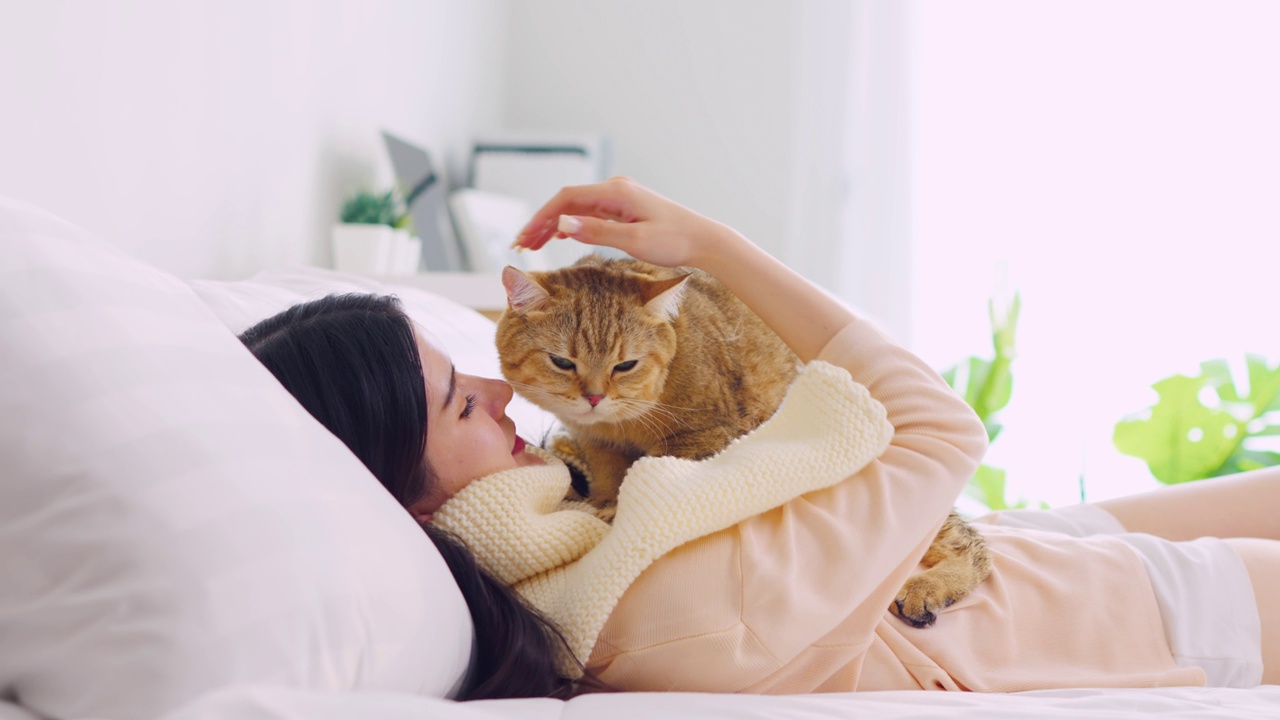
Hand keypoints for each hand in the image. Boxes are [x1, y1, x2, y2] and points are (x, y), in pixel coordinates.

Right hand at [511, 176, 738, 270]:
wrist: (704, 241)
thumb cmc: (674, 241)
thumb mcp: (633, 241)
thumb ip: (597, 232)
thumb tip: (563, 226)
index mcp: (616, 192)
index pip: (566, 199)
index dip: (542, 218)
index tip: (525, 237)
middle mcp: (615, 190)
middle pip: (567, 203)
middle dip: (542, 223)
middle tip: (521, 245)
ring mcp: (620, 199)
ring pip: (577, 209)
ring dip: (554, 225)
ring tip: (533, 245)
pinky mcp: (625, 210)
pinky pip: (590, 214)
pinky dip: (572, 225)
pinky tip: (559, 238)